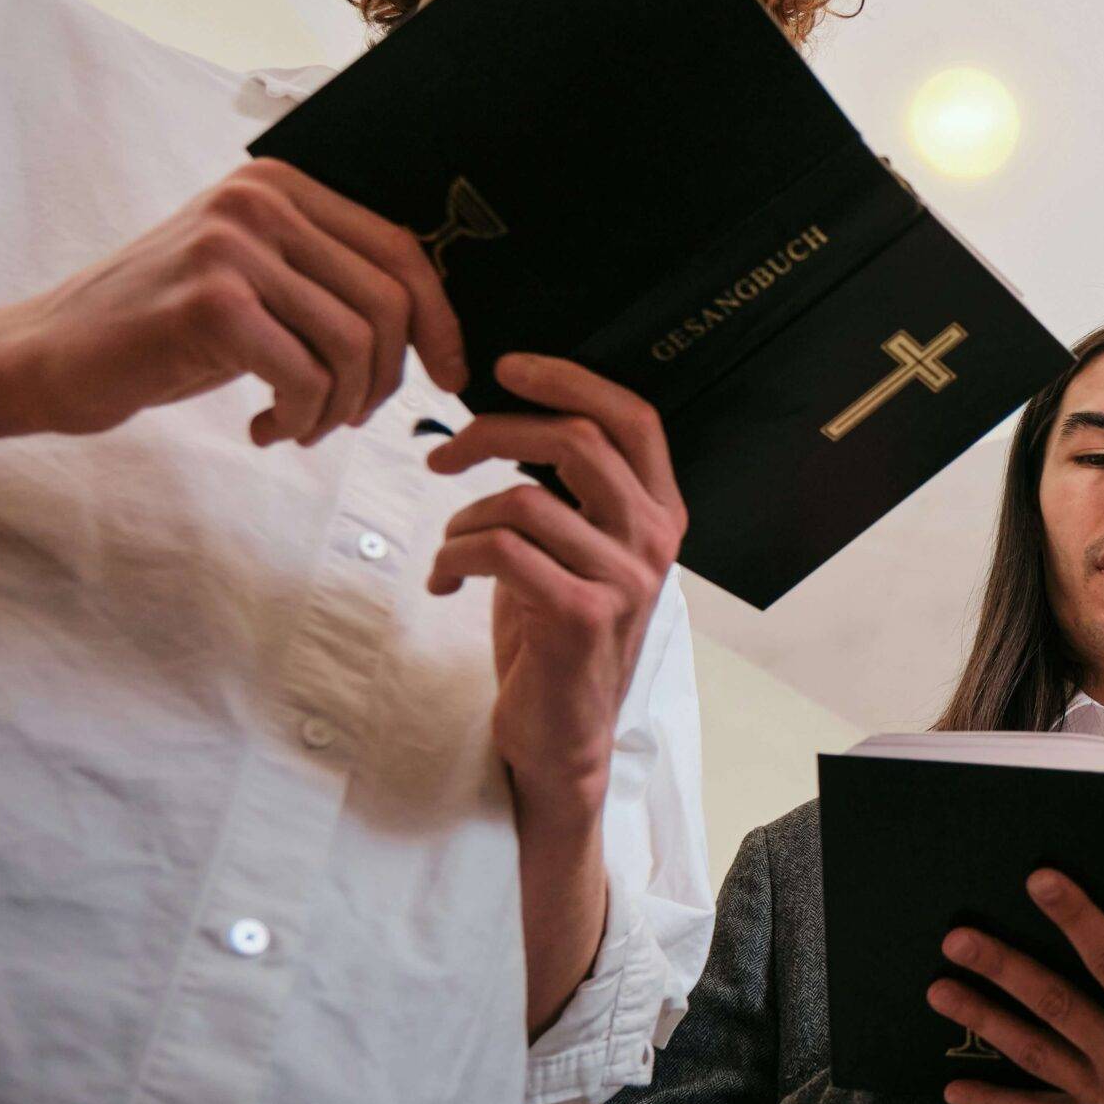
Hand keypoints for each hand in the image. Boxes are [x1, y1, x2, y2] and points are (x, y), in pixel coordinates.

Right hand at [0, 158, 464, 443]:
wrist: (55, 354)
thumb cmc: (170, 328)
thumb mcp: (260, 280)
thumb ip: (332, 278)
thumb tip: (441, 321)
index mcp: (282, 186)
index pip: (402, 250)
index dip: (441, 322)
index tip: (451, 375)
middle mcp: (260, 201)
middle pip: (388, 301)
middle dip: (387, 378)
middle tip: (351, 417)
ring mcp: (233, 247)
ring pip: (354, 344)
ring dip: (342, 406)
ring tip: (303, 426)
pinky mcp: (211, 303)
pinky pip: (307, 376)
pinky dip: (303, 419)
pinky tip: (267, 430)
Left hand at [423, 355, 687, 826]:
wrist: (561, 735)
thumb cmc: (554, 636)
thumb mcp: (574, 550)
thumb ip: (566, 492)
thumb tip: (511, 416)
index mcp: (660, 514)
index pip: (632, 418)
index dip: (570, 379)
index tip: (507, 367)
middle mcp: (653, 541)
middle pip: (577, 441)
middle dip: (493, 431)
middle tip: (443, 453)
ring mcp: (623, 579)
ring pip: (522, 500)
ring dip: (461, 520)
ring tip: (450, 551)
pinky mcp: (580, 615)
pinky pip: (499, 550)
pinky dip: (454, 557)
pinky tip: (445, 581)